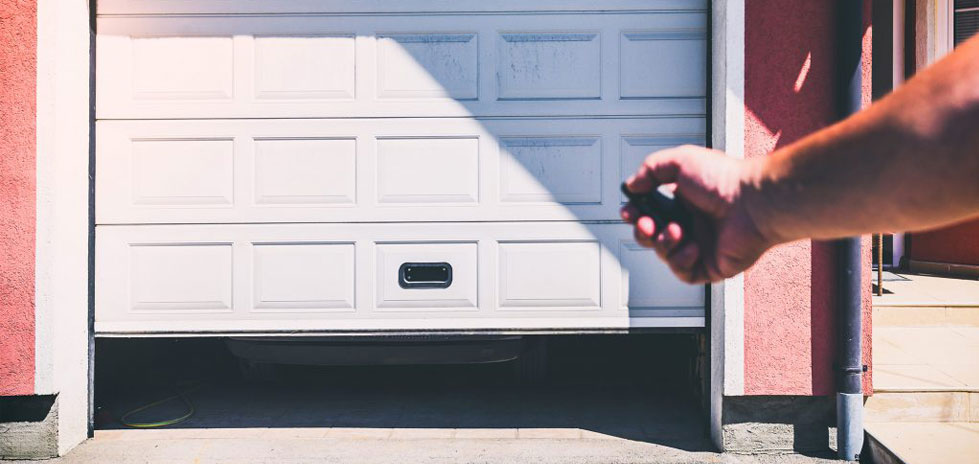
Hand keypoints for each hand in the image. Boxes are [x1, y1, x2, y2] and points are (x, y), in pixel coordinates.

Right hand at [620, 145, 774, 283]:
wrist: (752, 204)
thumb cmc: (725, 180)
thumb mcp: (681, 160)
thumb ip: (651, 168)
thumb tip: (632, 185)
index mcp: (683, 201)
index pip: (650, 211)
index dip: (635, 213)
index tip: (629, 211)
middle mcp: (692, 224)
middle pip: (652, 236)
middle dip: (642, 231)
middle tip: (647, 224)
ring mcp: (701, 246)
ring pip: (664, 254)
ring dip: (663, 244)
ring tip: (677, 231)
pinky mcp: (711, 266)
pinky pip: (684, 273)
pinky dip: (681, 261)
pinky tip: (693, 247)